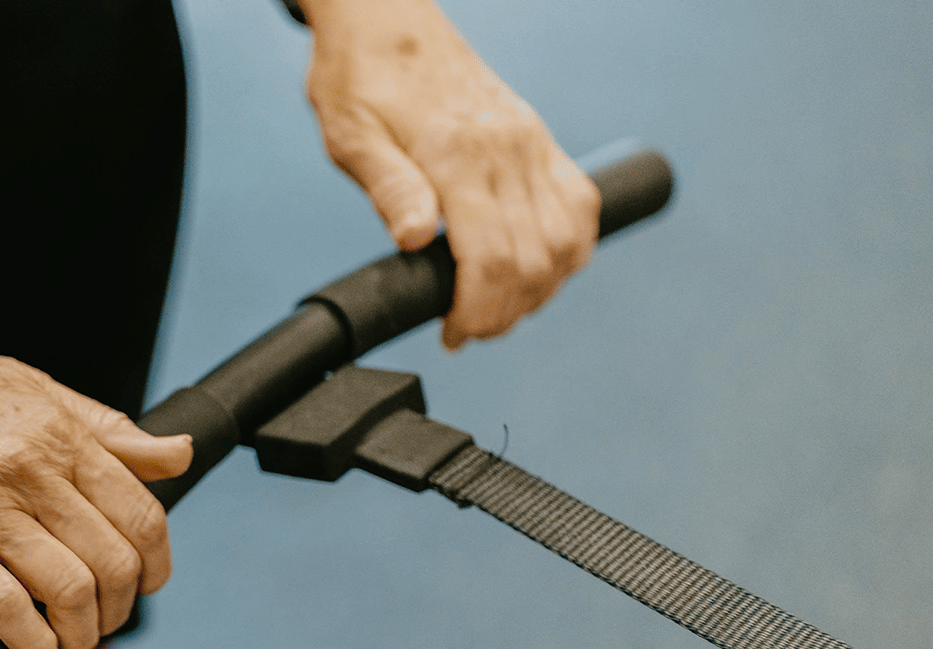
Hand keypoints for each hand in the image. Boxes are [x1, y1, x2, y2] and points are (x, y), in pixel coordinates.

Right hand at [0, 335, 191, 648]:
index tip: (145, 582)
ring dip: (82, 635)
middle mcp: (31, 470)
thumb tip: (177, 456)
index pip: (141, 513)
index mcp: (59, 433)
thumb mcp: (30, 389)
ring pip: (69, 591)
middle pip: (112, 562)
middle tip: (103, 619)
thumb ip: (105, 428)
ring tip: (71, 643)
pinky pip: (6, 610)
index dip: (155, 563)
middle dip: (119, 608)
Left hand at [301, 0, 599, 348]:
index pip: (490, 257)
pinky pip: (580, 207)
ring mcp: (532, 145)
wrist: (387, 23)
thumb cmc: (361, 77)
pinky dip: (570, 251)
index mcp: (459, 153)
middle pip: (535, 260)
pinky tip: (538, 271)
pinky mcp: (541, 142)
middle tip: (469, 331)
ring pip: (568, 241)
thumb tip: (413, 239)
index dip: (477, 311)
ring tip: (498, 309)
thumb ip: (389, 187)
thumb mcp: (352, 135)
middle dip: (505, 312)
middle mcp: (509, 149)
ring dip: (540, 290)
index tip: (453, 334)